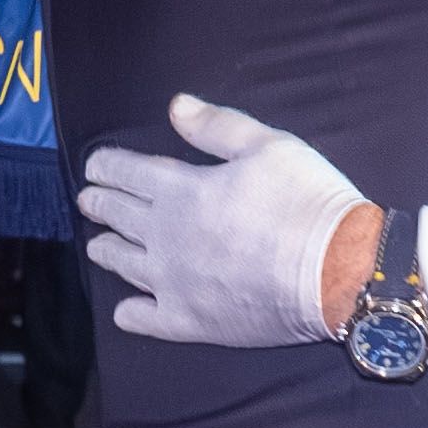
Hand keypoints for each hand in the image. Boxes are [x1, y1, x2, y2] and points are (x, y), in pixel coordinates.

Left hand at [79, 94, 377, 346]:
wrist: (338, 271)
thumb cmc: (306, 202)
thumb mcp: (269, 145)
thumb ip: (216, 125)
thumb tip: (176, 106)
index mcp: (179, 189)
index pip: (124, 172)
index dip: (105, 165)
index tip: (96, 165)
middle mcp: (164, 235)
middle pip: (117, 215)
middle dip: (99, 203)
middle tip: (90, 200)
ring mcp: (171, 282)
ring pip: (122, 263)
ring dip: (105, 250)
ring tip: (98, 245)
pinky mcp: (188, 321)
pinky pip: (143, 318)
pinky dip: (130, 312)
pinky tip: (127, 308)